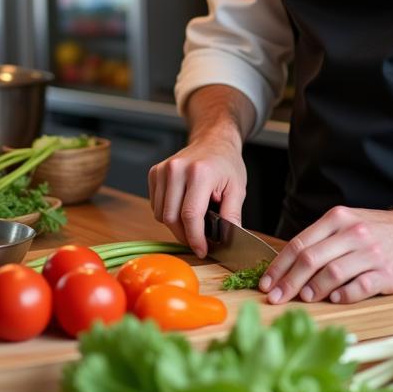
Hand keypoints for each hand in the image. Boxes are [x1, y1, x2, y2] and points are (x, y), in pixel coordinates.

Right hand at [148, 138, 246, 257]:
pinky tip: (181, 207)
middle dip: (185, 235)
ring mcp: (163, 169)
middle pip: (171, 217)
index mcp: (200, 172)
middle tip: (198, 240)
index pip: (190, 215)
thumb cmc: (226, 164)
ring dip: (175, 225)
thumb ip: (232, 215)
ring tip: (193, 220)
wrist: (213, 140)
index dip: (195, 238)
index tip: (202, 250)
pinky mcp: (155, 172)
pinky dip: (167, 213)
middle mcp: (177, 169)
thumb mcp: (237, 189)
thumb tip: (227, 240)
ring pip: (160, 214)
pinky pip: (155, 205)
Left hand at [259, 204, 392, 304]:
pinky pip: (360, 286)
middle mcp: (352, 234)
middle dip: (288, 282)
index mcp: (337, 219)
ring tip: (303, 299)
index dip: (279, 266)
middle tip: (276, 299)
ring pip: (332, 273)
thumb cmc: (380, 231)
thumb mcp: (348, 224)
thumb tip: (289, 264)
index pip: (299, 244)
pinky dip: (344, 294)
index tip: (266, 283)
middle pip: (310, 259)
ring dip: (313, 289)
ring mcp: (370, 253)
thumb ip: (323, 240)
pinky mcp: (387, 273)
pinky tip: (334, 300)